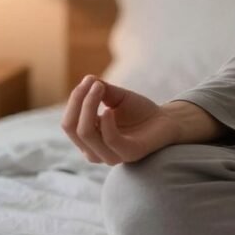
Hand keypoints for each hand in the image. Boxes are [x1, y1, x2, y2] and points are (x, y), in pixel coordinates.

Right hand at [61, 74, 182, 164]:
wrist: (166, 120)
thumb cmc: (139, 111)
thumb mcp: (116, 98)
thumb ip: (100, 91)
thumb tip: (87, 79)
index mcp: (88, 140)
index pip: (69, 122)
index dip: (75, 100)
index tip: (89, 80)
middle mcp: (94, 151)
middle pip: (72, 127)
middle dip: (79, 102)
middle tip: (94, 83)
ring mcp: (110, 156)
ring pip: (86, 133)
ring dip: (89, 106)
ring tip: (101, 88)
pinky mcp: (128, 154)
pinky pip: (110, 140)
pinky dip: (106, 122)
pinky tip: (110, 109)